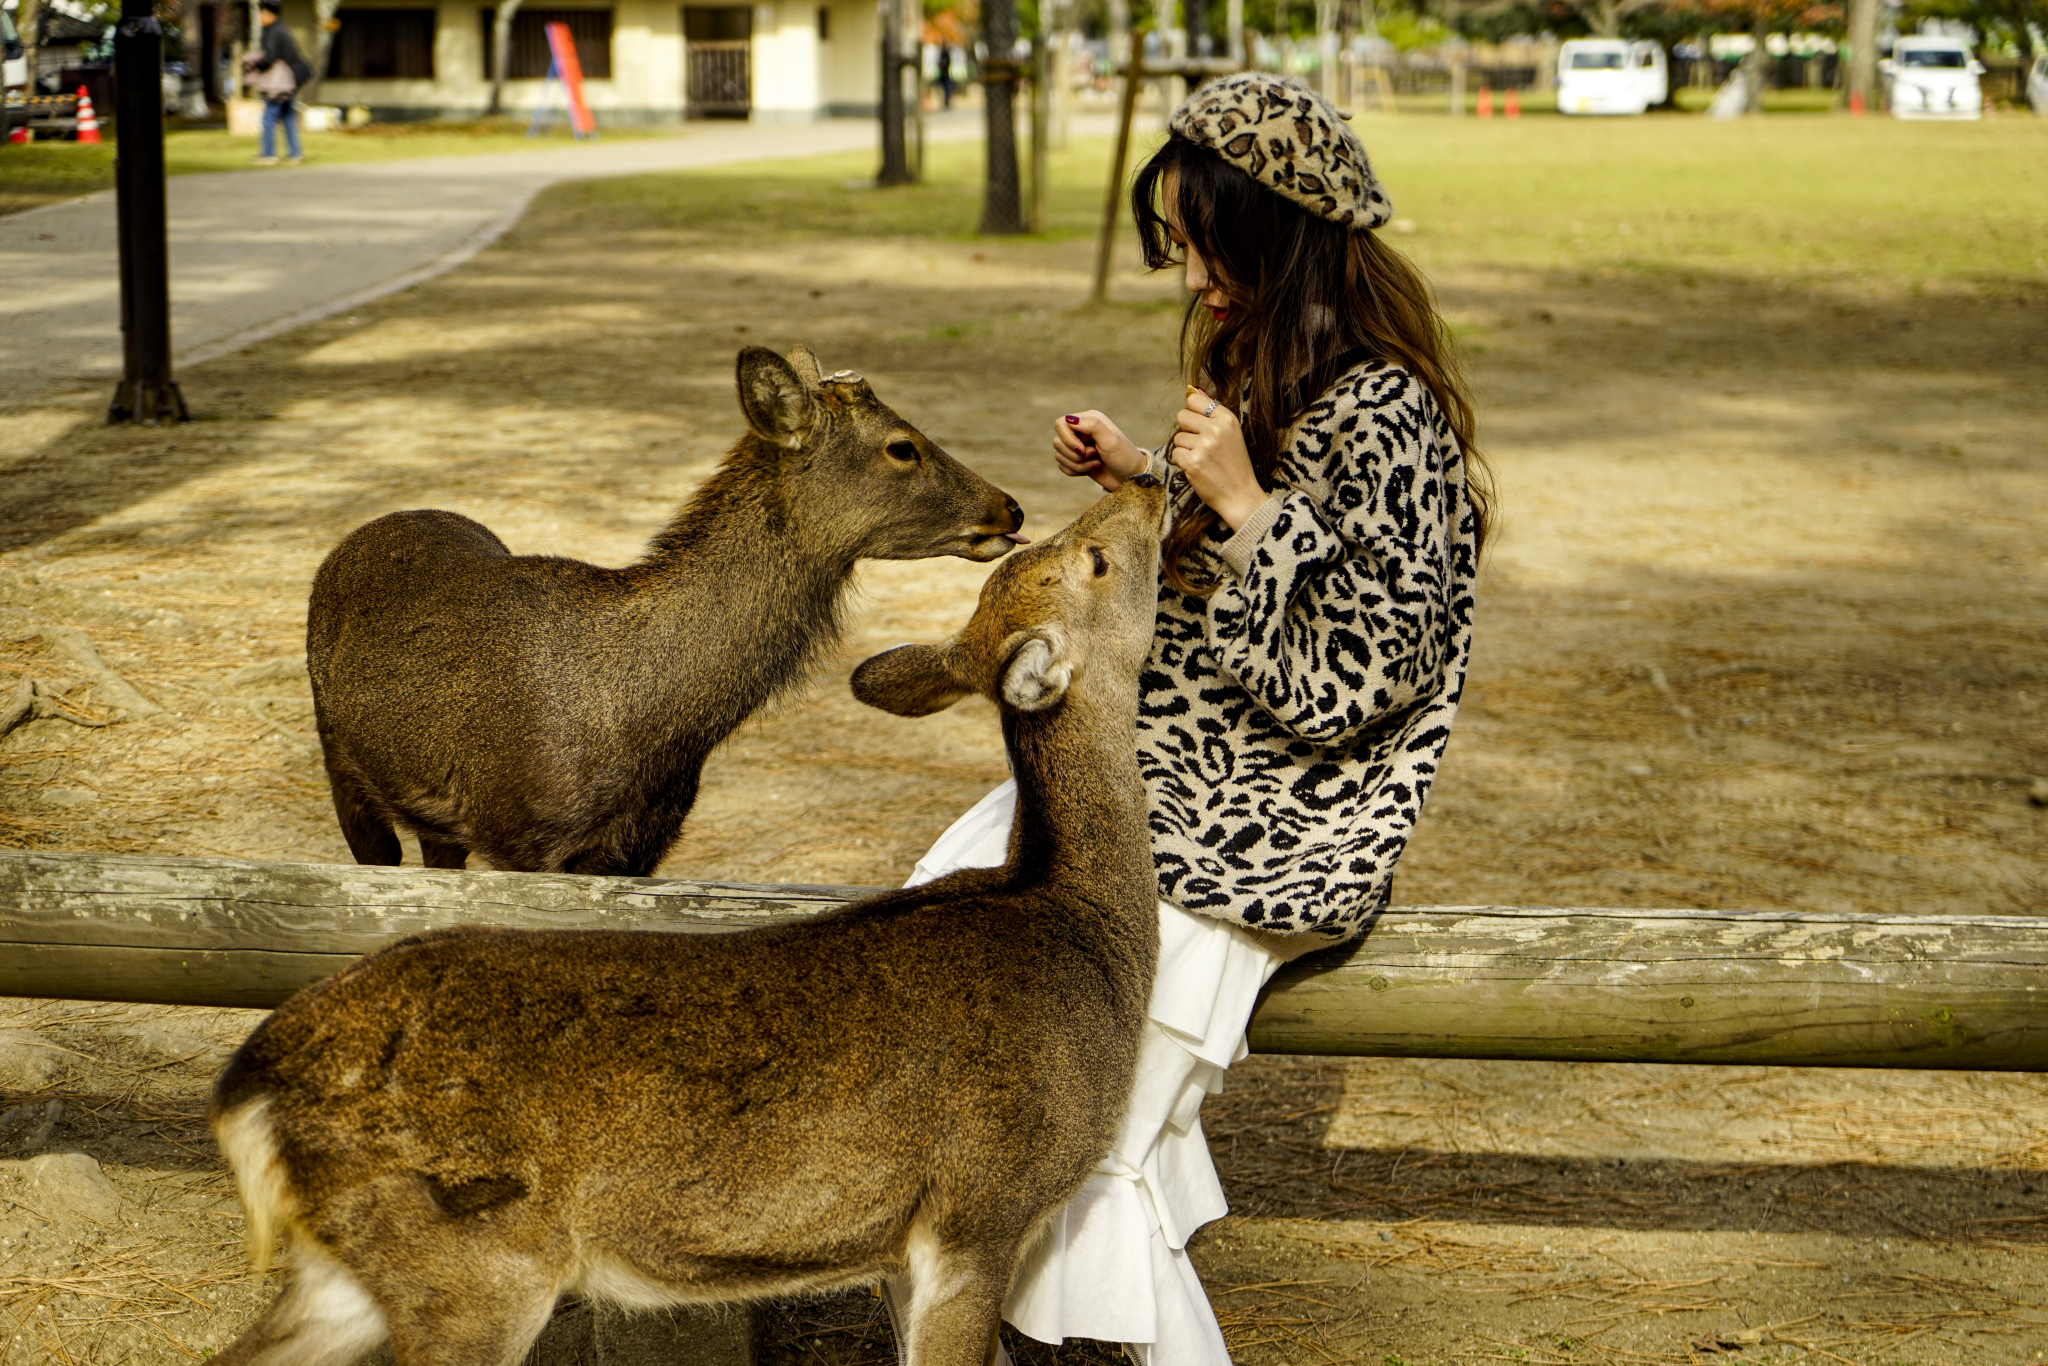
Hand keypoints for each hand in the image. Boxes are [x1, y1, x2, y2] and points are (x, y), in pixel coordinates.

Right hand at [1052, 410, 1145, 491]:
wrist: (1130, 477)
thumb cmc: (1124, 456)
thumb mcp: (1110, 440)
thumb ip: (1092, 425)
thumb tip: (1070, 419)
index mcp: (1088, 419)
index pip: (1061, 424)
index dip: (1068, 439)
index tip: (1083, 449)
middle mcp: (1081, 430)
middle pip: (1057, 441)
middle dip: (1075, 454)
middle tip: (1095, 455)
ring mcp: (1077, 446)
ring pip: (1059, 455)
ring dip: (1078, 464)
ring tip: (1096, 463)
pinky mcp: (1076, 460)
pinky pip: (1062, 466)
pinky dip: (1075, 471)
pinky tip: (1091, 469)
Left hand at [1172, 388, 1264, 529]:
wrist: (1240, 495)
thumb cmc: (1235, 465)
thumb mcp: (1231, 433)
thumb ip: (1212, 413)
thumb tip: (1191, 390)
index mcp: (1227, 419)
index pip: (1194, 399)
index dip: (1191, 411)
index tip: (1197, 422)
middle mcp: (1216, 429)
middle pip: (1181, 415)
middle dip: (1185, 429)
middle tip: (1199, 443)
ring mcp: (1203, 446)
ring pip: (1177, 437)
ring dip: (1185, 449)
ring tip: (1203, 459)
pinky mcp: (1192, 462)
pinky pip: (1175, 453)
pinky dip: (1183, 462)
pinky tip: (1197, 468)